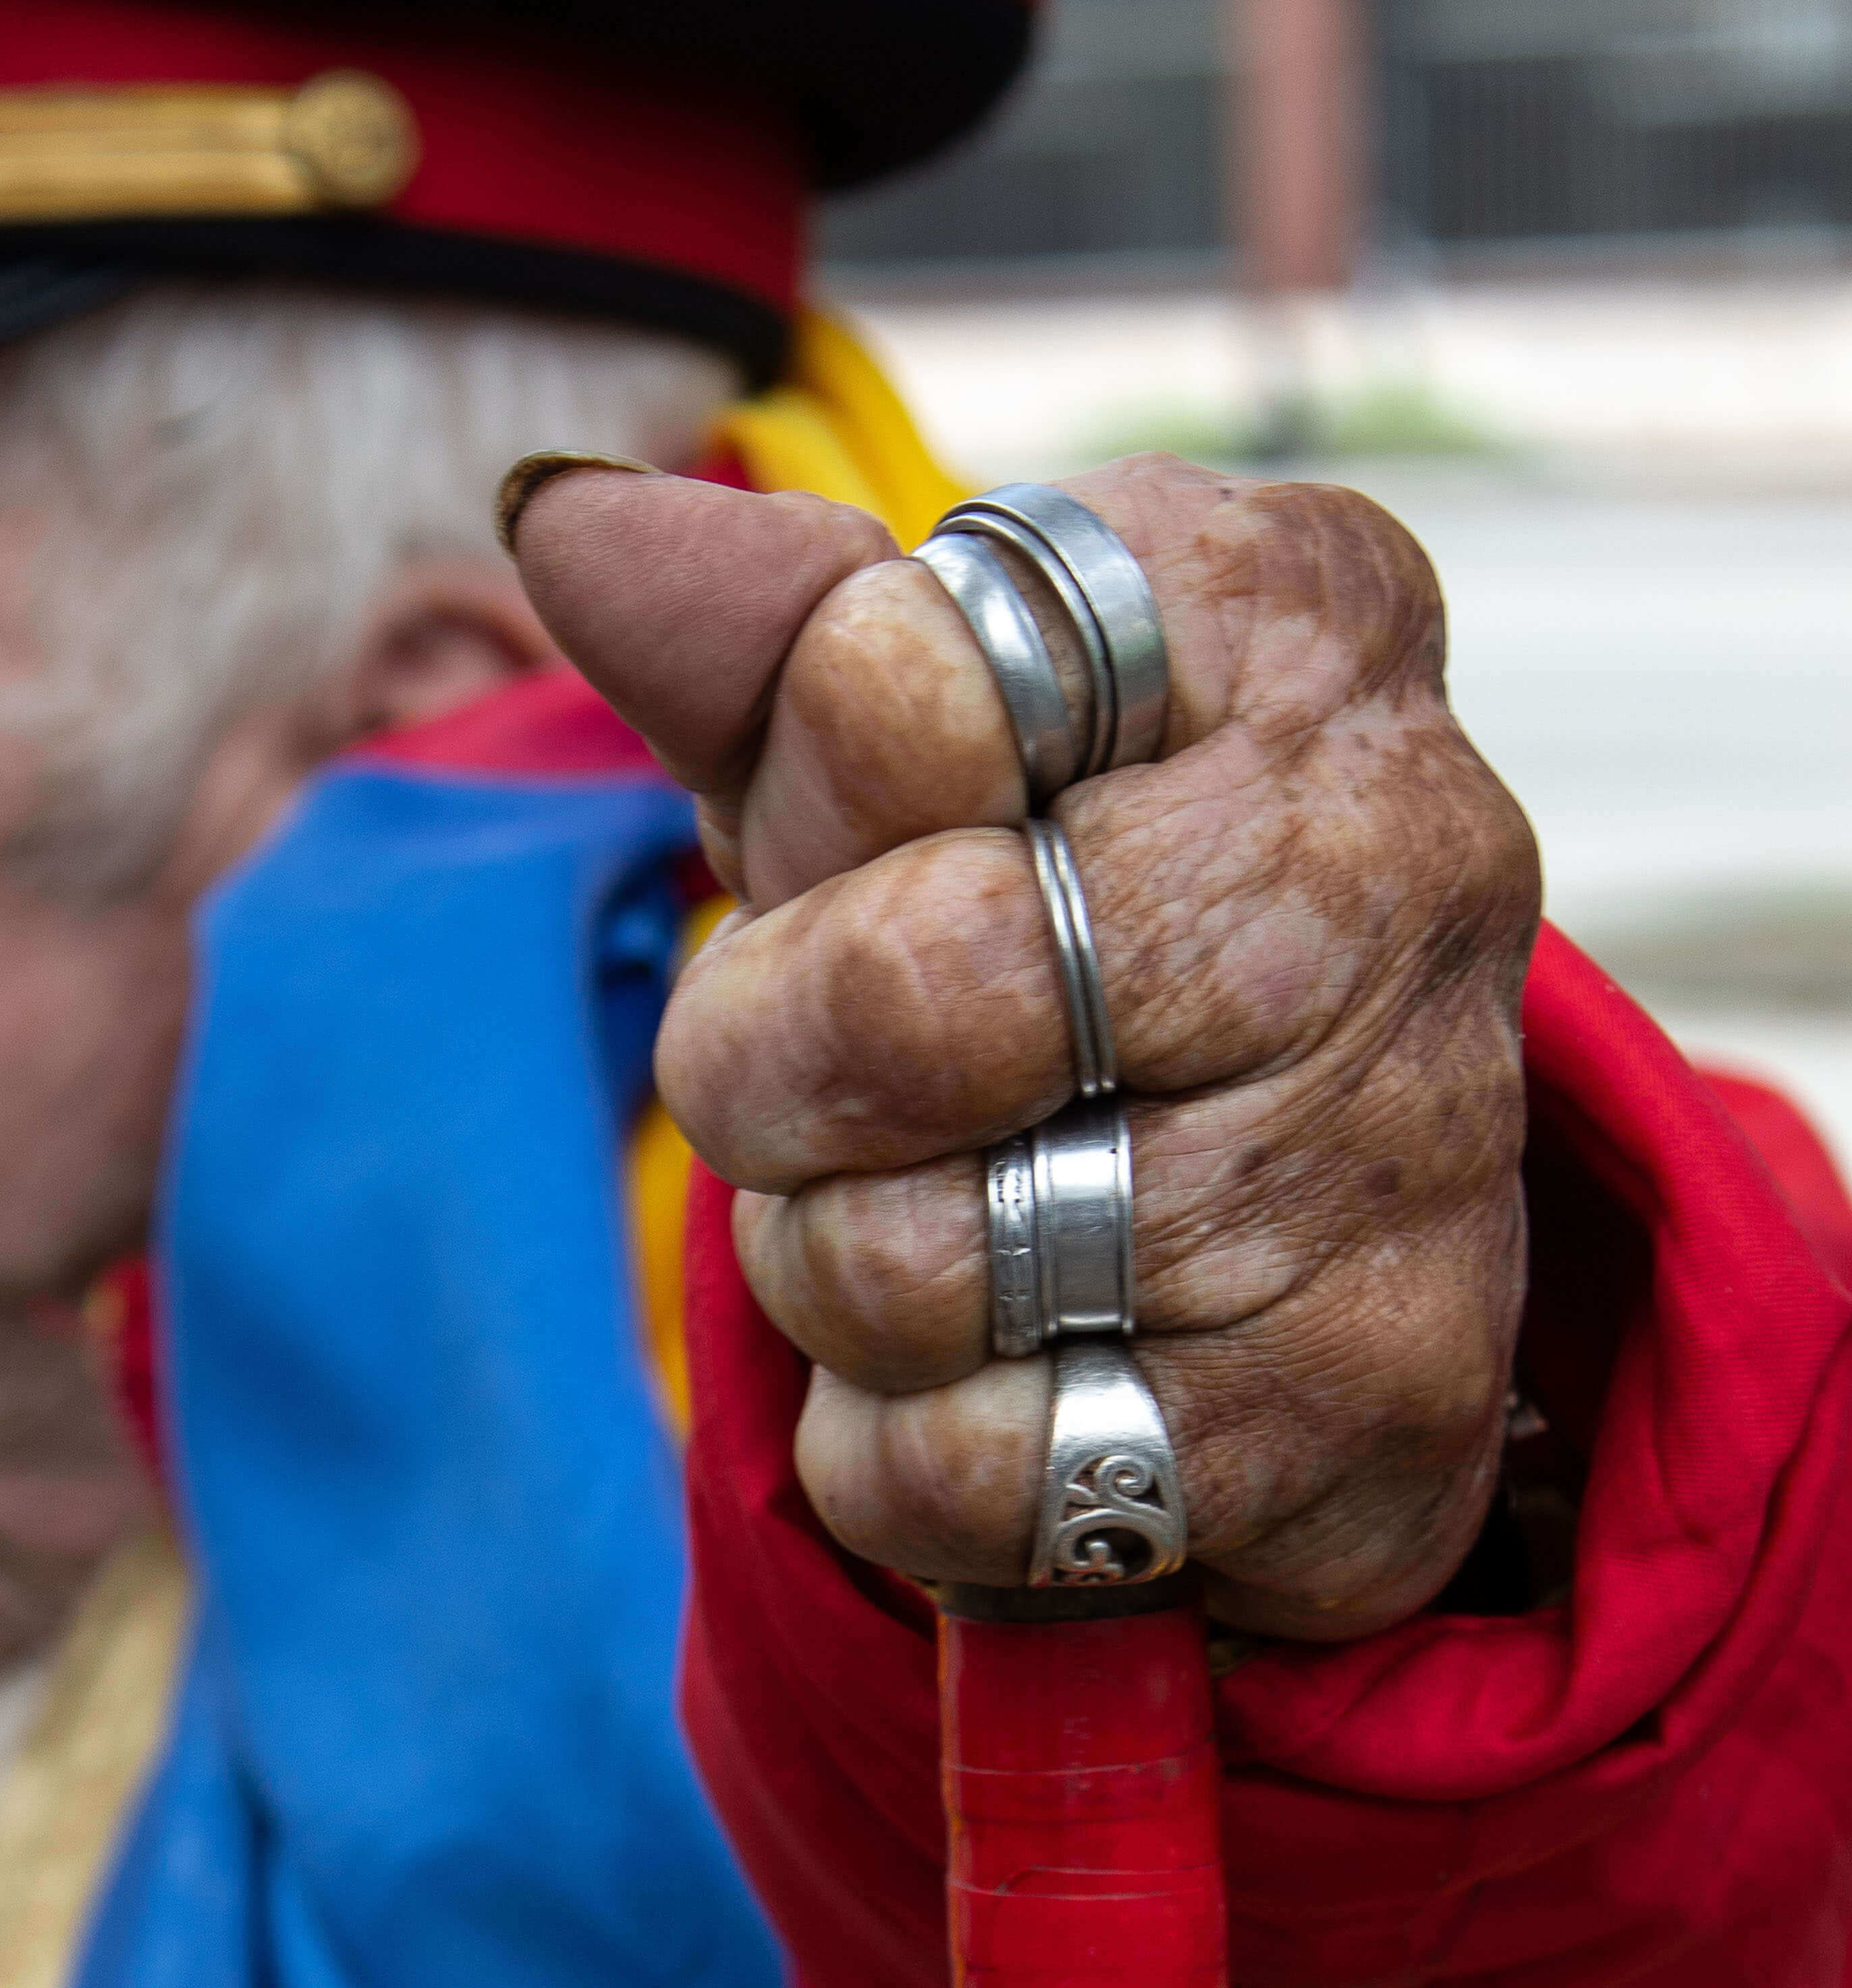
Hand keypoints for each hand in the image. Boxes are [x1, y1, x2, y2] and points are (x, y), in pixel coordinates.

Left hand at [507, 455, 1540, 1637]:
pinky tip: (1005, 1382)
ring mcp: (1414, 1136)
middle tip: (810, 1083)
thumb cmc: (1049, 933)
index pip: (912, 665)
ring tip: (942, 1226)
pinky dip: (915, 1454)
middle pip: (922, 985)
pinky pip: (988, 1465)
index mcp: (1290, 613)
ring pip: (932, 1259)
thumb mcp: (885, 763)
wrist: (1295, 1240)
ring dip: (845, 1274)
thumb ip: (745, 642)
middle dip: (777, 1067)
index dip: (809, 800)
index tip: (852, 844)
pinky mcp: (1378, 1400)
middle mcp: (1408, 846)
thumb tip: (571, 522)